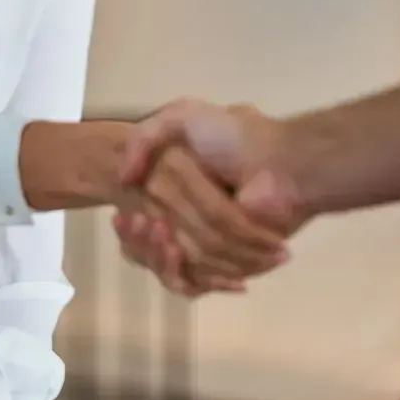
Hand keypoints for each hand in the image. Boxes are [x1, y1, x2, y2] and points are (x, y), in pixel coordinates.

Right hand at [115, 101, 304, 293]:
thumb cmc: (234, 139)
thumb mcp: (183, 116)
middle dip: (138, 241)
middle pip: (147, 251)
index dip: (126, 228)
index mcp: (177, 195)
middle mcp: (189, 223)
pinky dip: (177, 271)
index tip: (122, 215)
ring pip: (165, 267)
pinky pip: (190, 283)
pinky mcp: (225, 266)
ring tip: (161, 231)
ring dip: (154, 253)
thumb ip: (143, 138)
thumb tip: (123, 179)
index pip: (137, 226)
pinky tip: (173, 250)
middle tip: (143, 222)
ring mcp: (208, 247)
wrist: (278, 165)